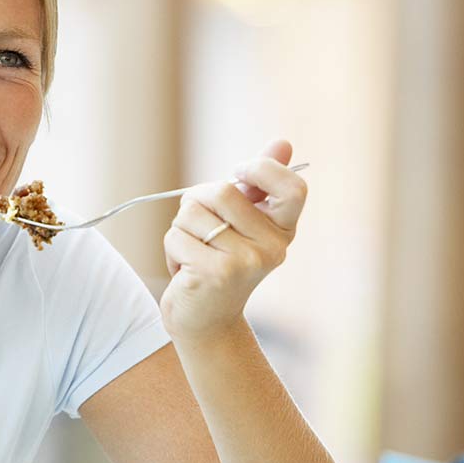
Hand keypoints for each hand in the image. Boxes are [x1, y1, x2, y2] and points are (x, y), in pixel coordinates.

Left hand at [160, 140, 305, 340]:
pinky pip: (175, 236)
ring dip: (181, 229)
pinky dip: (171, 249)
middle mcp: (272, 247)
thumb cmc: (221, 262)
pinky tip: (186, 271)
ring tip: (194, 253)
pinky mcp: (215, 274)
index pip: (292, 186)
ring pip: (192, 212)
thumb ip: (259, 184)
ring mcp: (245, 262)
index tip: (238, 175)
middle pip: (222, 191)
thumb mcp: (243, 223)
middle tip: (201, 229)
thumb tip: (283, 143)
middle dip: (197, 202)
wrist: (205, 320)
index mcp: (283, 230)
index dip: (261, 169)